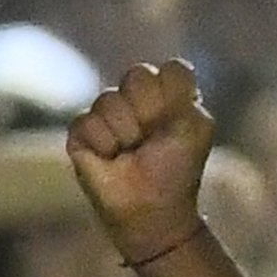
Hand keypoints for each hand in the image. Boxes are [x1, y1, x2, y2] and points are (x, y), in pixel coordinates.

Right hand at [66, 60, 217, 259]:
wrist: (152, 209)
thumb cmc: (176, 170)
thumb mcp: (195, 128)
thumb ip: (184, 90)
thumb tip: (169, 68)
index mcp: (168, 95)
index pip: (171, 69)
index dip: (173, 95)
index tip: (176, 122)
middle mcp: (136, 99)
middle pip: (138, 75)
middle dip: (148, 110)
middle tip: (150, 138)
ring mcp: (106, 114)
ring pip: (109, 99)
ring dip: (126, 133)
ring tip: (130, 153)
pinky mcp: (81, 133)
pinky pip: (86, 121)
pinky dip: (103, 145)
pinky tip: (110, 159)